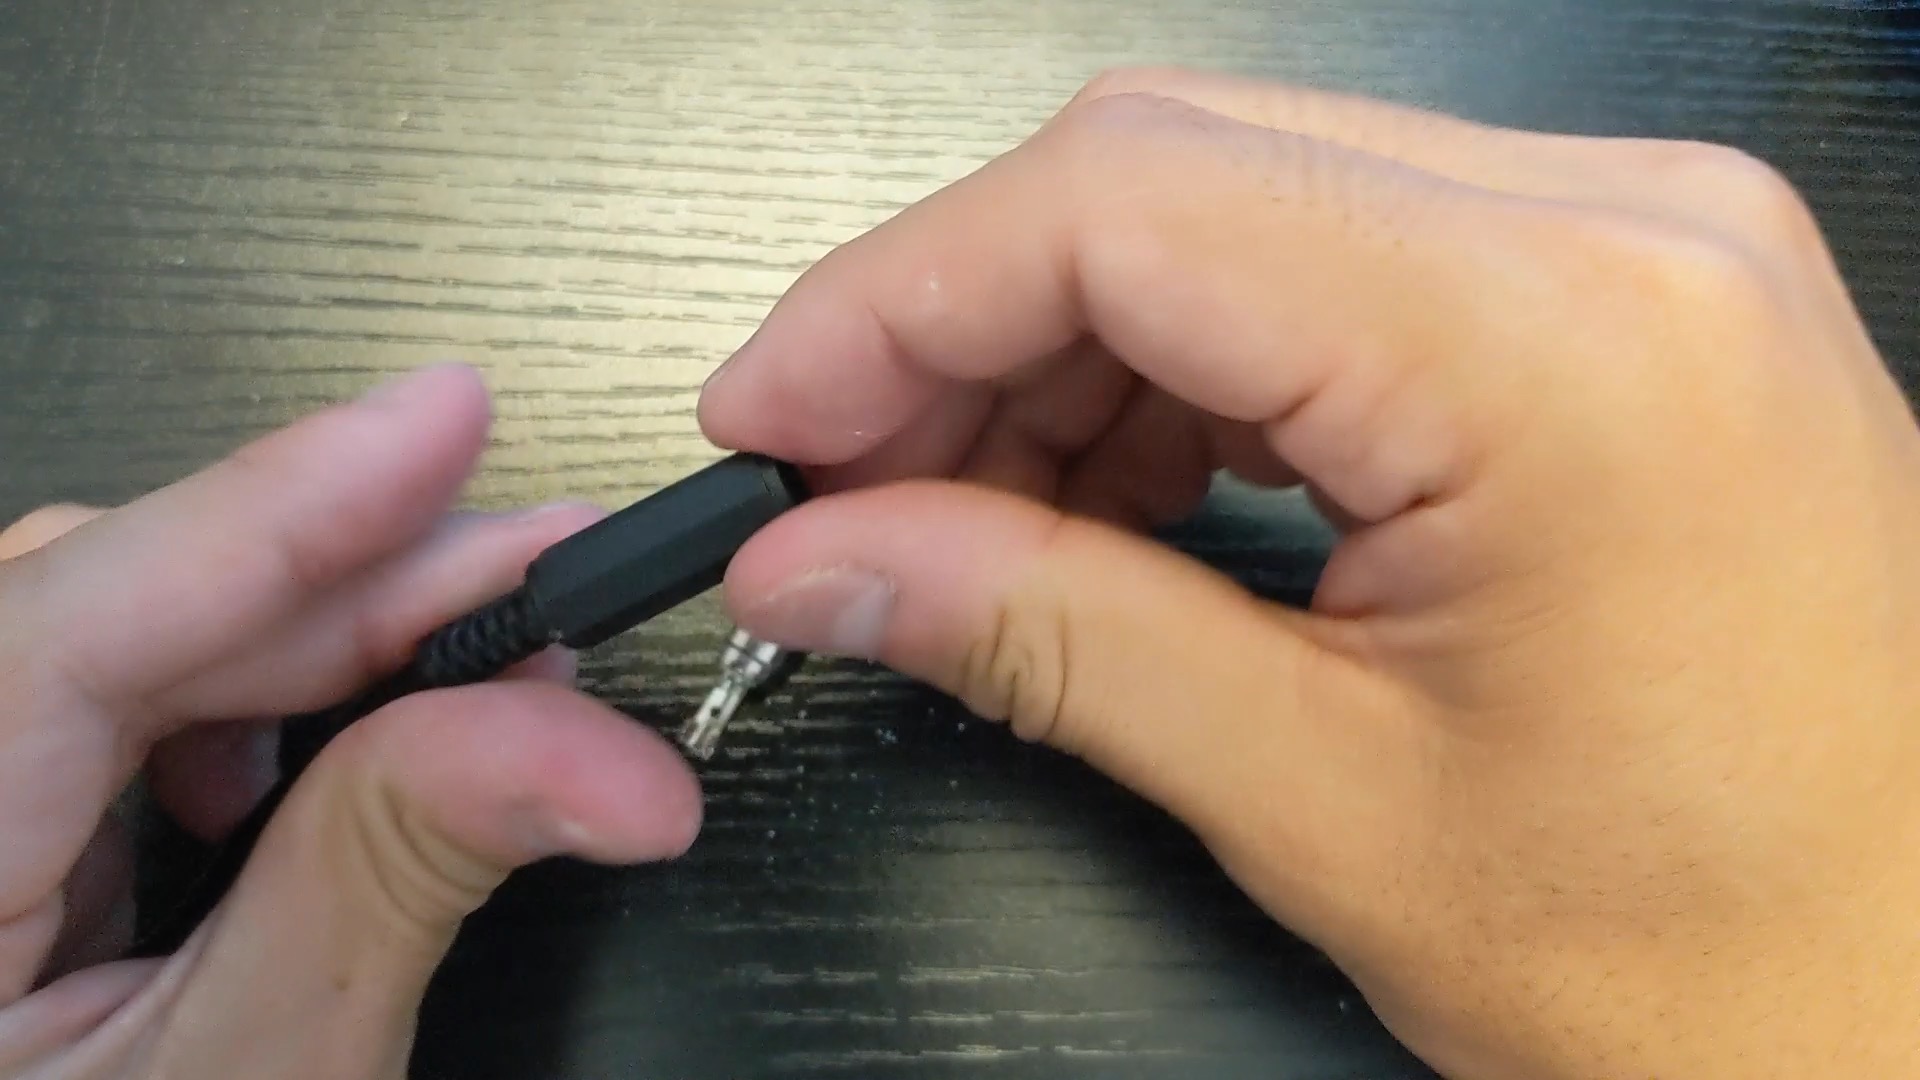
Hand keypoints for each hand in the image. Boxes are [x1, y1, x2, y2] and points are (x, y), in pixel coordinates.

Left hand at [0, 364, 699, 1077]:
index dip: (270, 510)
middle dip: (341, 580)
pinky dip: (231, 693)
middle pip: (96, 606)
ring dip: (298, 633)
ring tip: (469, 671)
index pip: (62, 636)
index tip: (446, 420)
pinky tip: (311, 751)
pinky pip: (84, 693)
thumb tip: (589, 743)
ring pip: (97, 630)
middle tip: (547, 580)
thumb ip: (393, 880)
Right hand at [698, 67, 1919, 1077]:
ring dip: (1065, 344)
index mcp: (1568, 345)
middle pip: (1168, 168)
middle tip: (840, 480)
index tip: (770, 420)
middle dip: (961, 319)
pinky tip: (1108, 485)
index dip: (891, 301)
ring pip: (1238, 198)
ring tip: (965, 511)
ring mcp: (1638, 252)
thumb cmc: (1725, 960)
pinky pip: (1335, 266)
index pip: (1122, 206)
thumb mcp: (1327, 803)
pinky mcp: (1624, 303)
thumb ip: (1044, 635)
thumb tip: (824, 553)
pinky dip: (1184, 362)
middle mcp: (1626, 236)